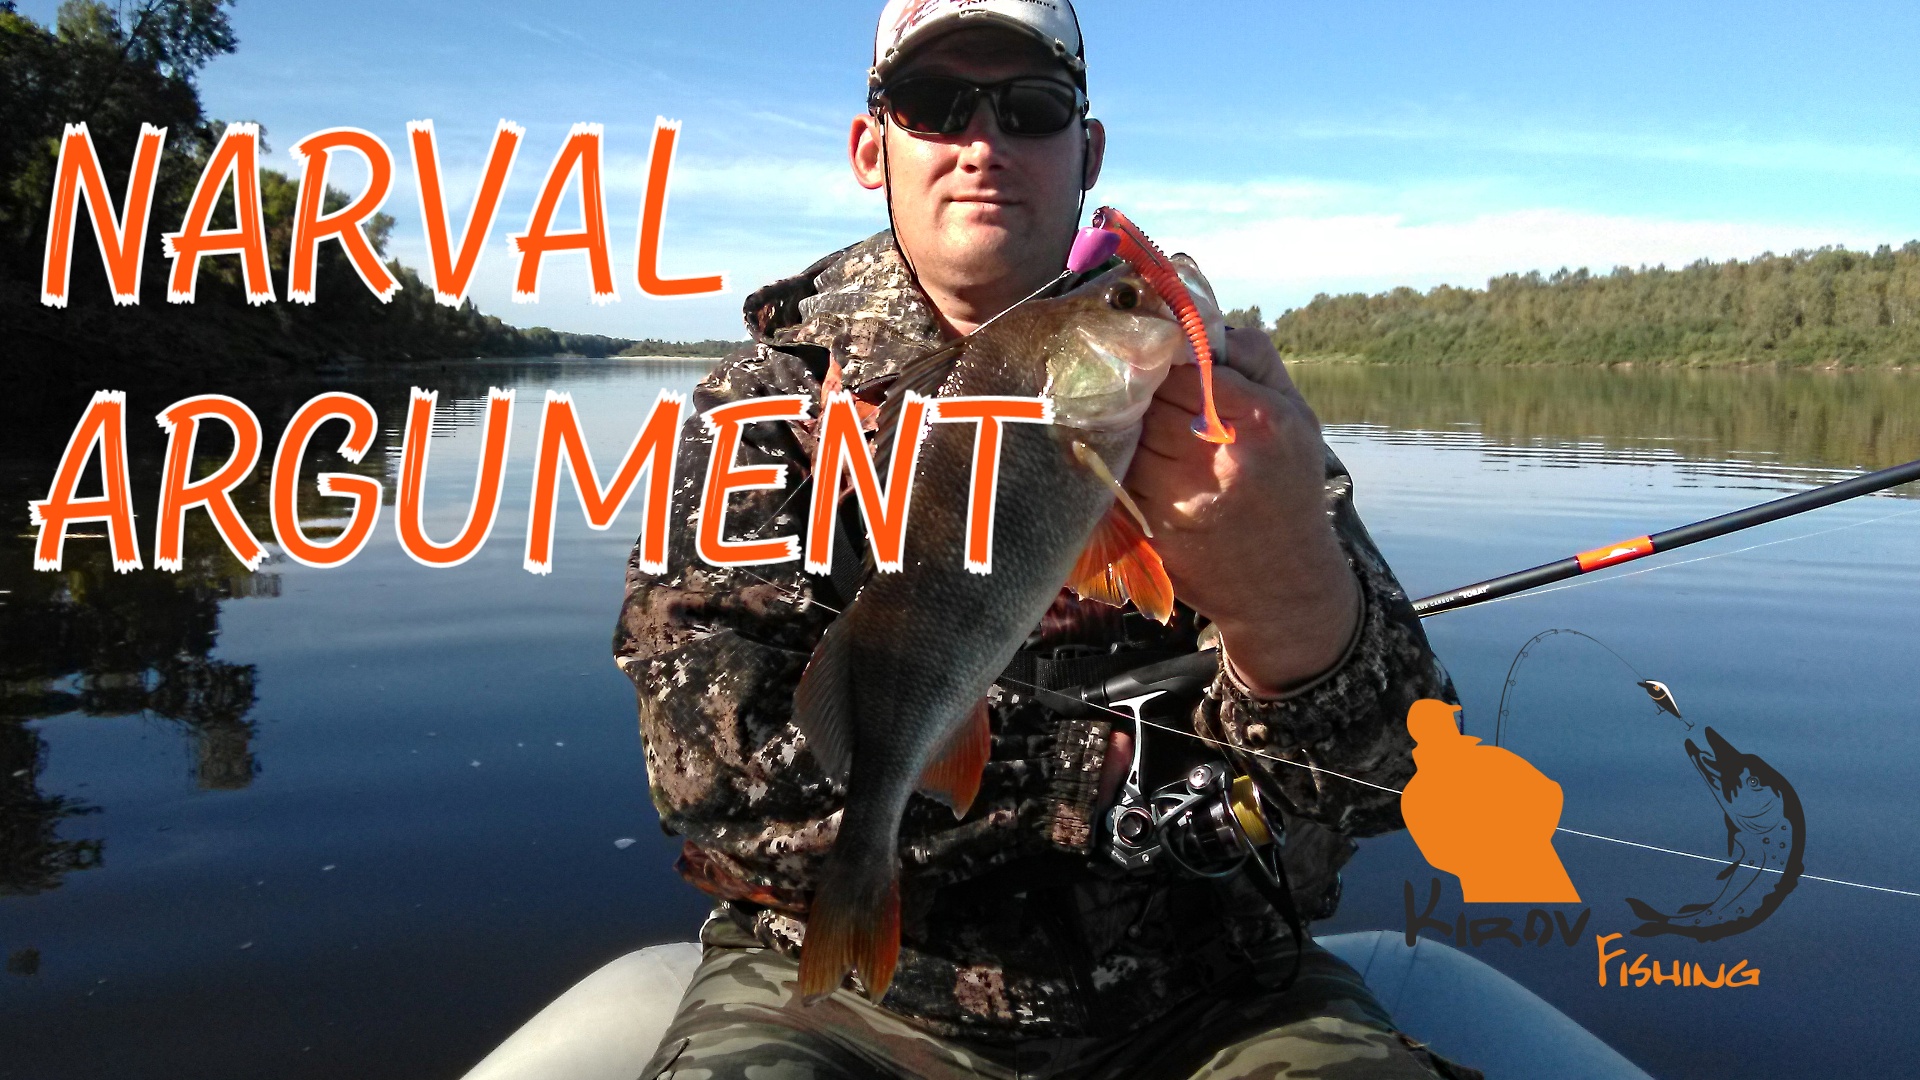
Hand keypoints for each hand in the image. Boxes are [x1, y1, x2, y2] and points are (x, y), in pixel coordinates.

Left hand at [1123, 327, 1359, 695]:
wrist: (1284, 586)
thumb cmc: (1289, 488)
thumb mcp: (1297, 416)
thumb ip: (1254, 360)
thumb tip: (1200, 318)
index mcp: (1261, 420)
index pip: (1184, 366)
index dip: (1159, 357)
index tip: (1148, 351)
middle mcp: (1222, 457)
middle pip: (1148, 399)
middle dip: (1135, 389)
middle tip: (1127, 382)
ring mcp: (1182, 497)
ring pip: (1125, 435)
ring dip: (1119, 426)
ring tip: (1127, 423)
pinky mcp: (1153, 529)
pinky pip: (1115, 476)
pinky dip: (1113, 463)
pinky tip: (1124, 459)